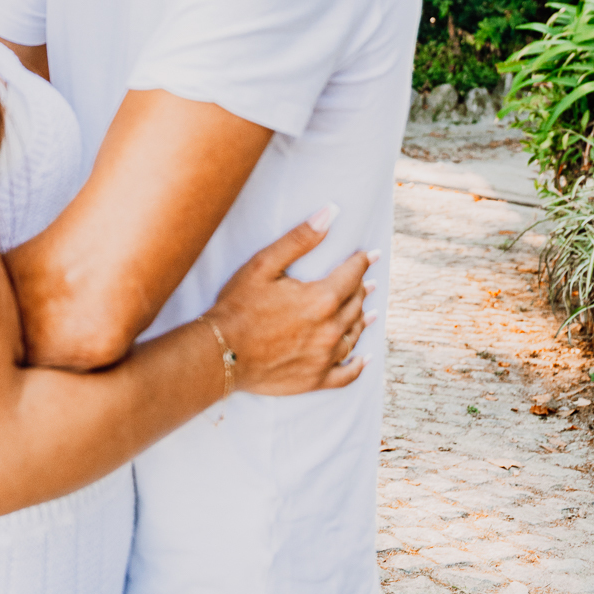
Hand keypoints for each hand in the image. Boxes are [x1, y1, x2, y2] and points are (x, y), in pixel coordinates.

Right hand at [210, 211, 374, 395]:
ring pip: (353, 335)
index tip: (371, 254)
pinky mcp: (315, 380)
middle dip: (362, 288)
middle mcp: (330, 330)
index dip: (362, 262)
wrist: (221, 353)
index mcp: (321, 299)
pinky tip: (363, 358)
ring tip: (369, 312)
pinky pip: (346, 374)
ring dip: (362, 320)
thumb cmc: (239, 305)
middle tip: (368, 280)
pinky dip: (358, 364)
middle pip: (355, 305)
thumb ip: (299, 239)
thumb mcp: (265, 264)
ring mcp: (324, 358)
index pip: (352, 275)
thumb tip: (329, 214)